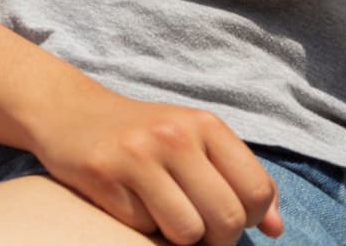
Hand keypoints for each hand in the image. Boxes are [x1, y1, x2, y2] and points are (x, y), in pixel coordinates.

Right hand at [29, 83, 282, 245]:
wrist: (67, 112)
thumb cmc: (142, 134)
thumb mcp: (195, 142)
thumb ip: (240, 180)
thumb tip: (277, 230)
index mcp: (204, 124)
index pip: (257, 192)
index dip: (250, 219)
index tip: (224, 214)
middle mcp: (174, 135)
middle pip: (227, 219)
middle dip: (216, 239)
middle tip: (196, 228)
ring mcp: (137, 155)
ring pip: (188, 233)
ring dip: (178, 238)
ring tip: (163, 217)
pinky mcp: (104, 176)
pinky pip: (144, 229)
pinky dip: (141, 227)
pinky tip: (128, 203)